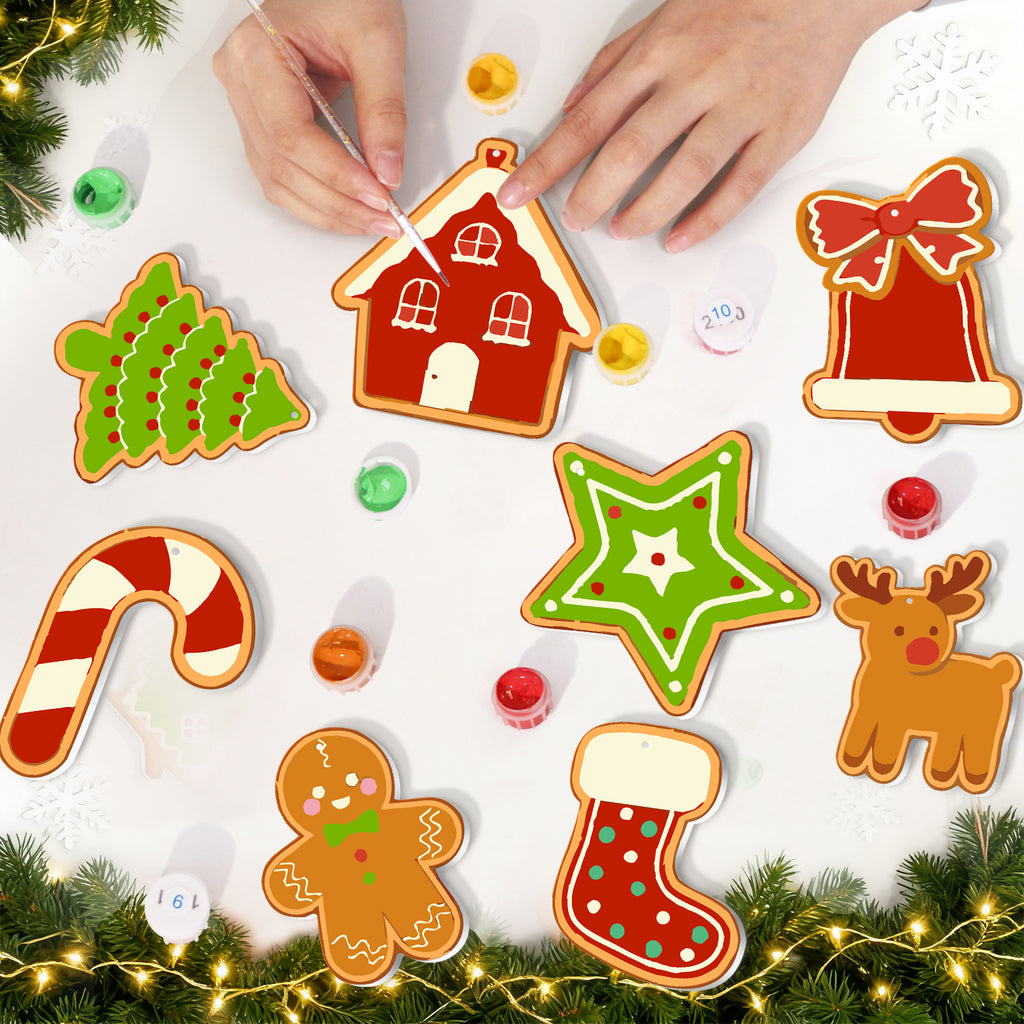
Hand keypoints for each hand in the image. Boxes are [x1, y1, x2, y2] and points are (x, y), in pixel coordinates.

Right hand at [213, 0, 405, 235]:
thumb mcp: (377, 41)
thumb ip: (384, 109)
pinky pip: (282, 174)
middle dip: (338, 202)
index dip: (337, 175)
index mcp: (256, 52)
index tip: (379, 195)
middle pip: (283, 166)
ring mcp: (245, 104)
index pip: (292, 136)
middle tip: (384, 219)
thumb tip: (387, 171)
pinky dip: (317, 198)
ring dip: (327, 210)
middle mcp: (239, 81)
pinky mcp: (261, 121)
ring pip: (277, 180)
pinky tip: (349, 208)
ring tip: (371, 220)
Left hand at [497, 0, 918, 250]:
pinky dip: (706, 219)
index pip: (588, 119)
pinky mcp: (781, 132)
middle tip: (574, 219)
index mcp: (659, 54)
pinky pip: (740, 185)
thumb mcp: (662, 18)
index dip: (548, 162)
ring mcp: (741, 108)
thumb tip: (572, 106)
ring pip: (686, 171)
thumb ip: (614, 64)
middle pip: (631, 148)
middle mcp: (696, 81)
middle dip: (592, 192)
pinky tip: (678, 240)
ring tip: (621, 229)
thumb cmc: (737, 5)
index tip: (516, 194)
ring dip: (646, 209)